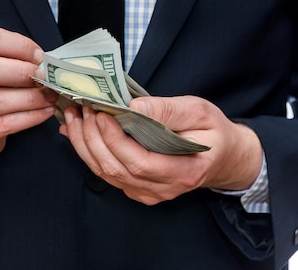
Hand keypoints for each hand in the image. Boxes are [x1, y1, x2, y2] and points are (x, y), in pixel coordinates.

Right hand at [0, 27, 55, 163]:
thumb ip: (7, 57)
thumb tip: (42, 61)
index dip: (18, 46)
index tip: (39, 56)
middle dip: (21, 72)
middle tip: (43, 76)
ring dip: (29, 97)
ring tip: (49, 95)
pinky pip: (3, 124)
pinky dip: (30, 117)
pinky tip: (44, 111)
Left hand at [59, 96, 262, 204]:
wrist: (223, 157)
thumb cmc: (213, 132)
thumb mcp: (200, 112)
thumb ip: (168, 110)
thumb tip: (134, 106)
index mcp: (183, 172)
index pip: (140, 163)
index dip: (115, 140)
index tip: (102, 113)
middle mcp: (162, 189)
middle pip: (115, 169)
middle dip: (92, 137)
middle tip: (82, 109)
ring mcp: (147, 192)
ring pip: (105, 173)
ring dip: (84, 144)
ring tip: (74, 116)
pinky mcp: (136, 188)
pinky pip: (105, 173)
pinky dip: (87, 151)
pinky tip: (77, 131)